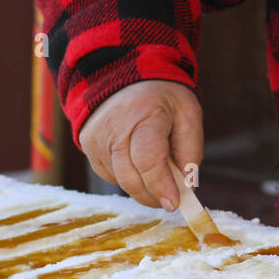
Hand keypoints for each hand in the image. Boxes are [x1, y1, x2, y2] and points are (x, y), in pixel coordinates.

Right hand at [78, 80, 203, 210]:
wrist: (122, 74)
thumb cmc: (161, 97)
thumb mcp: (188, 114)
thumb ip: (191, 151)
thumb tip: (186, 186)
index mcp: (143, 115)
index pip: (148, 160)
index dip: (161, 187)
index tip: (174, 204)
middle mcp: (114, 128)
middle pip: (131, 178)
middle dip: (153, 196)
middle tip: (170, 200)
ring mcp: (96, 139)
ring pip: (120, 181)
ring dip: (142, 188)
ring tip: (157, 176)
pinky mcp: (88, 146)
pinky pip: (110, 175)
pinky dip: (127, 178)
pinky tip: (136, 162)